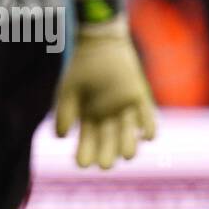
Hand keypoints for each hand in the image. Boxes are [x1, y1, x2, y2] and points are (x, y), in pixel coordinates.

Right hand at [54, 16, 156, 168]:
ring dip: (128, 146)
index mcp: (90, 118)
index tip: (81, 164)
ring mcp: (125, 110)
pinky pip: (148, 118)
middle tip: (105, 164)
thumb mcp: (69, 90)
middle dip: (107, 155)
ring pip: (129, 135)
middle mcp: (108, 118)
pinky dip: (149, 128)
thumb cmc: (82, 67)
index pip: (88, 142)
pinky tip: (146, 135)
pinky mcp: (140, 99)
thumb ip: (64, 112)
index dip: (85, 154)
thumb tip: (60, 137)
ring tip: (126, 154)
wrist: (100, 44)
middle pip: (109, 143)